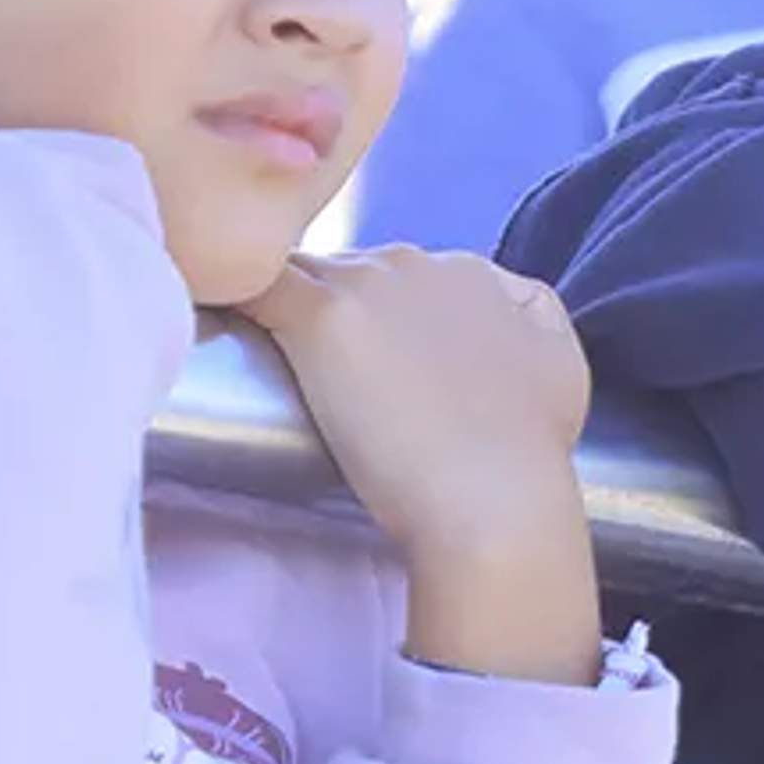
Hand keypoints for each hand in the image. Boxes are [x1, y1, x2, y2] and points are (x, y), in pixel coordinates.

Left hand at [244, 249, 602, 683]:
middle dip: (336, 314)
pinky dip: (229, 299)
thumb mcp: (562, 368)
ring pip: (302, 274)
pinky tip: (202, 319)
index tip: (371, 370)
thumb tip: (512, 311)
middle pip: (353, 270)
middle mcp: (424, 263)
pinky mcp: (323, 317)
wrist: (495, 501)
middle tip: (324, 380)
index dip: (383, 322)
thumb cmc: (529, 454)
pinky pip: (256, 286)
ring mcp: (370, 285)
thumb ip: (537, 322)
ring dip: (282, 310)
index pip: (407, 278)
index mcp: (478, 274)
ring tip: (253, 359)